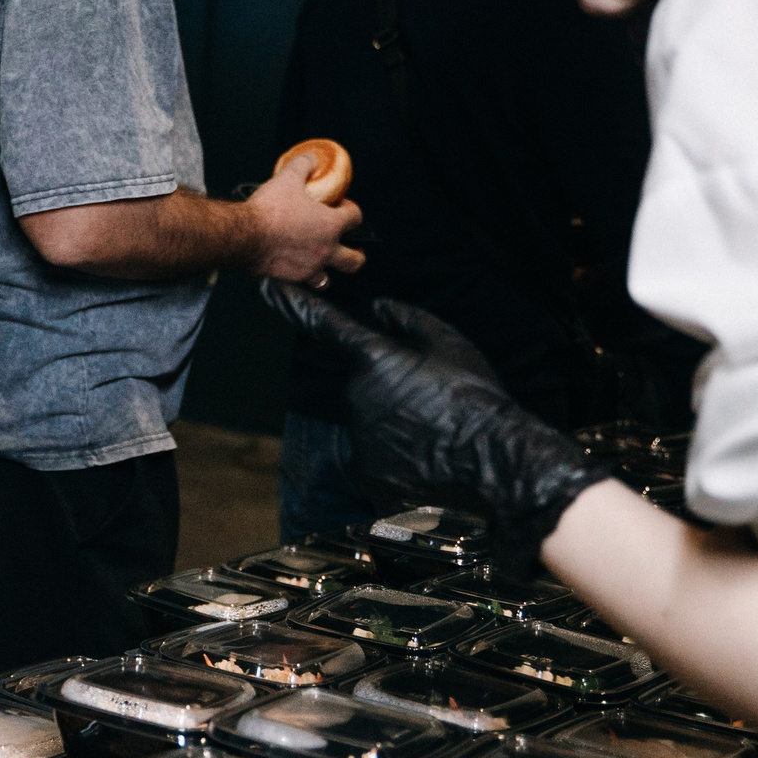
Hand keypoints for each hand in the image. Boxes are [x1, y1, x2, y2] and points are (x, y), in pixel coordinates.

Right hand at [243, 160, 366, 283]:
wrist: (244, 236)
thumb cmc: (269, 210)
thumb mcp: (288, 179)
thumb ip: (303, 165)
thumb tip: (311, 158)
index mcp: (330, 226)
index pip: (356, 218)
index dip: (352, 211)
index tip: (342, 206)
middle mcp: (325, 250)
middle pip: (355, 259)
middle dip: (357, 253)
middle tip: (351, 246)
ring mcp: (310, 267)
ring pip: (329, 277)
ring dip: (329, 270)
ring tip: (323, 261)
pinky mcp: (291, 278)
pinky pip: (304, 281)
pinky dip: (305, 276)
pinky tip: (296, 266)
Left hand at [260, 284, 607, 574]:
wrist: (495, 461)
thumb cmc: (474, 397)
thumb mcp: (447, 342)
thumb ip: (405, 320)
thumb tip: (379, 308)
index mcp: (373, 359)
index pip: (322, 324)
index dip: (291, 304)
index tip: (262, 287)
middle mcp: (356, 396)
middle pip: (360, 382)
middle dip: (386, 385)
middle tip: (430, 398)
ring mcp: (359, 436)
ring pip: (369, 418)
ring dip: (393, 420)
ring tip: (435, 428)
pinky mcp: (367, 470)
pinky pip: (376, 452)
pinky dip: (397, 451)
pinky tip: (428, 453)